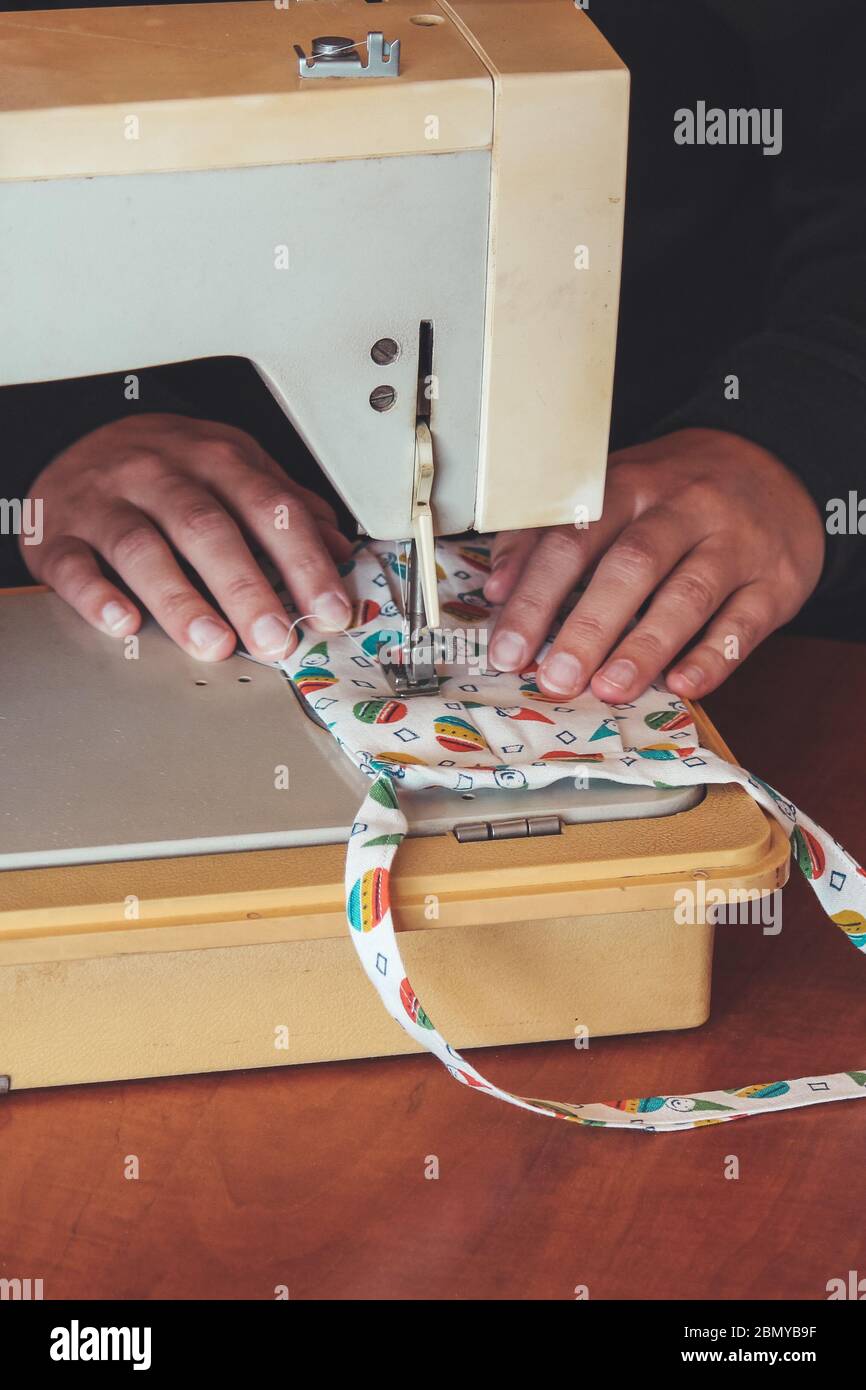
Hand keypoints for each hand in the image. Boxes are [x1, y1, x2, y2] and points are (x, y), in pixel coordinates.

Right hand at [21, 414, 353, 660]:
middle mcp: (160, 474)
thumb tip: (341, 551)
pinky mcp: (58, 534)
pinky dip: (97, 597)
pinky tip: (124, 624)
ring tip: (214, 643)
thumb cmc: (167, 469)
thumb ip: (284, 507)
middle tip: (276, 638)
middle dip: (247, 588)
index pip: (269, 509)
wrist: (77, 441)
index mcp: (216, 459)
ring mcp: (105, 502)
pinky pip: (74, 565)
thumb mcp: (233, 469)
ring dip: (181, 600)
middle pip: (207, 528)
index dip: (304, 561)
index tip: (329, 609)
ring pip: (143, 547)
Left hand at [484, 429, 825, 700]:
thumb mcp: (612, 492)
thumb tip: (496, 589)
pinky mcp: (776, 581)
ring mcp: (734, 544)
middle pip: (630, 566)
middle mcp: (683, 510)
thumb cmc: (674, 494)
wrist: (775, 465)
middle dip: (587, 627)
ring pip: (688, 595)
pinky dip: (714, 657)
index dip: (535, 597)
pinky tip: (684, 684)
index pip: (573, 540)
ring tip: (609, 689)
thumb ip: (547, 535)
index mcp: (630, 486)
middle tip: (554, 678)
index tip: (508, 649)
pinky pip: (745, 622)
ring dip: (645, 647)